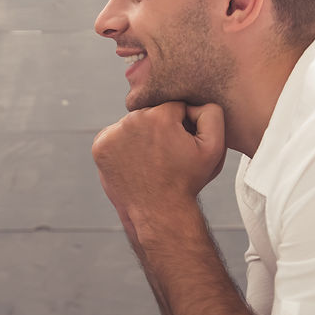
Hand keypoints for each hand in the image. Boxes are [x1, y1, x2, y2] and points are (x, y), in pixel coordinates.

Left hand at [91, 101, 226, 239]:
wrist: (158, 212)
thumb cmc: (188, 181)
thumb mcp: (214, 147)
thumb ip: (212, 113)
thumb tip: (193, 102)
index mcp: (159, 116)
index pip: (175, 107)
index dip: (182, 126)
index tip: (182, 146)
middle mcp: (132, 120)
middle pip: (152, 113)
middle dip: (160, 129)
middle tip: (167, 155)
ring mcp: (112, 133)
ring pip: (133, 124)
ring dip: (141, 135)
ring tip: (151, 160)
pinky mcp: (100, 146)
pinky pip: (116, 136)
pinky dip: (123, 145)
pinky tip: (135, 162)